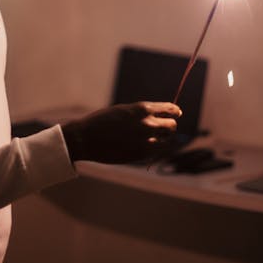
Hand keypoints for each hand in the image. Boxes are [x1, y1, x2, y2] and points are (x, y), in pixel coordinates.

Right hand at [61, 102, 181, 163]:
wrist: (86, 138)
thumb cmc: (102, 122)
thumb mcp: (123, 111)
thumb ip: (140, 114)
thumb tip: (157, 118)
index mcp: (142, 108)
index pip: (170, 109)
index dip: (174, 111)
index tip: (176, 113)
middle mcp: (147, 123)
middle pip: (171, 125)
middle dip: (168, 126)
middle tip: (164, 127)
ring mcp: (146, 140)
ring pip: (166, 140)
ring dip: (162, 138)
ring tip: (151, 137)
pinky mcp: (141, 154)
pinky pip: (156, 151)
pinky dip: (154, 148)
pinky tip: (144, 145)